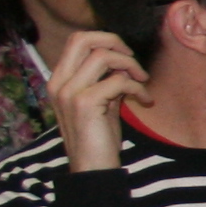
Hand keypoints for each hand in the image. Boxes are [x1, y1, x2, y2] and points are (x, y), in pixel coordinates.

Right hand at [50, 30, 148, 173]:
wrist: (93, 167)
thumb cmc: (99, 136)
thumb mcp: (102, 102)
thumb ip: (107, 80)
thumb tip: (124, 62)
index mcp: (59, 80)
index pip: (77, 41)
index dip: (105, 40)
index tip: (126, 56)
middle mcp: (59, 83)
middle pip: (82, 39)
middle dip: (115, 42)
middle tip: (133, 60)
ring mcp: (69, 92)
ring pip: (103, 56)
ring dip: (130, 65)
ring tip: (143, 81)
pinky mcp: (85, 102)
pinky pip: (119, 81)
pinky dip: (138, 87)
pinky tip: (145, 100)